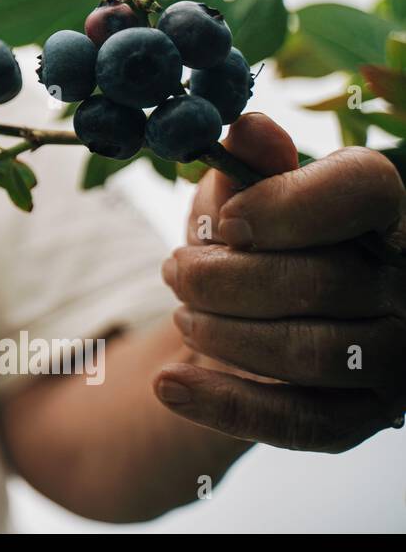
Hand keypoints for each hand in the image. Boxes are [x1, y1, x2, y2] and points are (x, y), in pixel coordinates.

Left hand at [154, 113, 405, 451]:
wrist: (252, 319)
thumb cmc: (253, 245)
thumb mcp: (240, 197)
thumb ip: (249, 165)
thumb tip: (249, 130)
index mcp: (385, 212)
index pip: (365, 190)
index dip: (286, 204)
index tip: (224, 223)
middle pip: (320, 281)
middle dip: (224, 279)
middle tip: (173, 271)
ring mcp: (397, 355)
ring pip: (310, 352)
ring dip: (223, 335)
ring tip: (182, 315)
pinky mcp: (367, 416)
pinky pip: (301, 421)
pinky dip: (226, 404)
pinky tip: (169, 383)